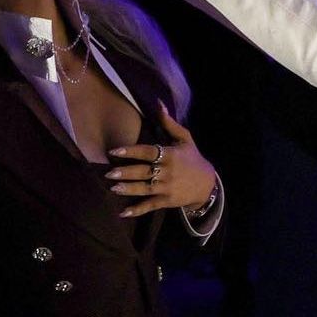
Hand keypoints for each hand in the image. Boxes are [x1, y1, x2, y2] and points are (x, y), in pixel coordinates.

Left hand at [105, 101, 217, 216]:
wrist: (207, 184)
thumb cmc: (192, 158)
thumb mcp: (184, 138)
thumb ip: (168, 123)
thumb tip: (157, 103)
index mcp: (170, 155)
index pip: (148, 152)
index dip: (131, 152)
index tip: (114, 151)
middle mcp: (168, 172)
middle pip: (144, 172)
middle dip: (126, 173)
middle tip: (109, 173)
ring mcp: (167, 188)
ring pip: (144, 189)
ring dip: (128, 189)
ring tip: (113, 188)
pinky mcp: (167, 201)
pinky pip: (150, 205)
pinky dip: (137, 210)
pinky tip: (124, 213)